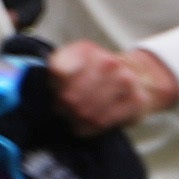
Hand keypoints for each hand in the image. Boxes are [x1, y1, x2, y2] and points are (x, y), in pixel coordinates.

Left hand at [48, 40, 177, 129]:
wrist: (138, 76)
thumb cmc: (93, 74)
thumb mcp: (69, 64)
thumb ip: (55, 71)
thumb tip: (39, 89)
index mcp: (84, 50)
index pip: (58, 72)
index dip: (53, 87)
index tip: (55, 89)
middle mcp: (107, 62)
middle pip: (69, 97)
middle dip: (62, 106)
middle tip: (65, 107)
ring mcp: (125, 81)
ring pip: (85, 113)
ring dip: (76, 118)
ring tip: (77, 114)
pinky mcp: (136, 101)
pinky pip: (102, 123)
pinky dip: (91, 127)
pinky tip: (91, 120)